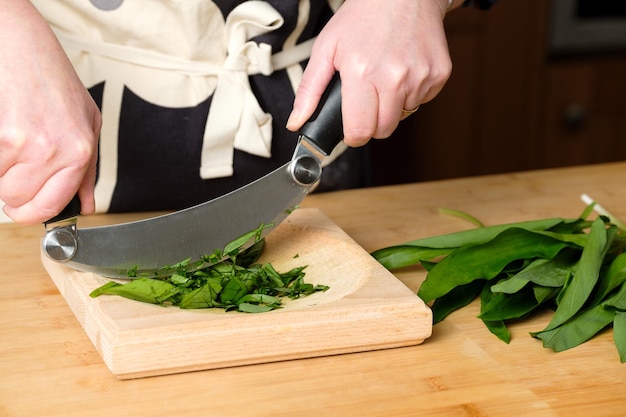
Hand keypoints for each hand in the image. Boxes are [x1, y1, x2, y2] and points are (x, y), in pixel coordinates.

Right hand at [0, 1, 100, 224]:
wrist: (23, 46)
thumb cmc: (55, 82)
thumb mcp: (88, 124)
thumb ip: (86, 171)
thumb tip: (84, 205)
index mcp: (79, 152)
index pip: (49, 208)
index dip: (32, 213)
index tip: (25, 208)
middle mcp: (53, 151)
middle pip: (18, 200)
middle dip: (13, 190)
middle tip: (16, 168)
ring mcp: (22, 143)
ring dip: (0, 171)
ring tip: (12, 142)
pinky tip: (4, 133)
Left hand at [286, 0, 451, 146]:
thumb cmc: (362, 18)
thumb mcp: (326, 49)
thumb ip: (309, 91)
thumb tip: (296, 123)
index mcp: (362, 73)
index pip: (360, 131)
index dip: (352, 136)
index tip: (350, 129)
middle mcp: (394, 78)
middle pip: (383, 131)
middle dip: (371, 124)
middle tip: (365, 102)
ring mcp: (420, 77)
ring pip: (403, 116)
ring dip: (391, 107)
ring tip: (384, 78)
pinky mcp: (439, 74)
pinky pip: (422, 101)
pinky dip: (410, 93)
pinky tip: (402, 71)